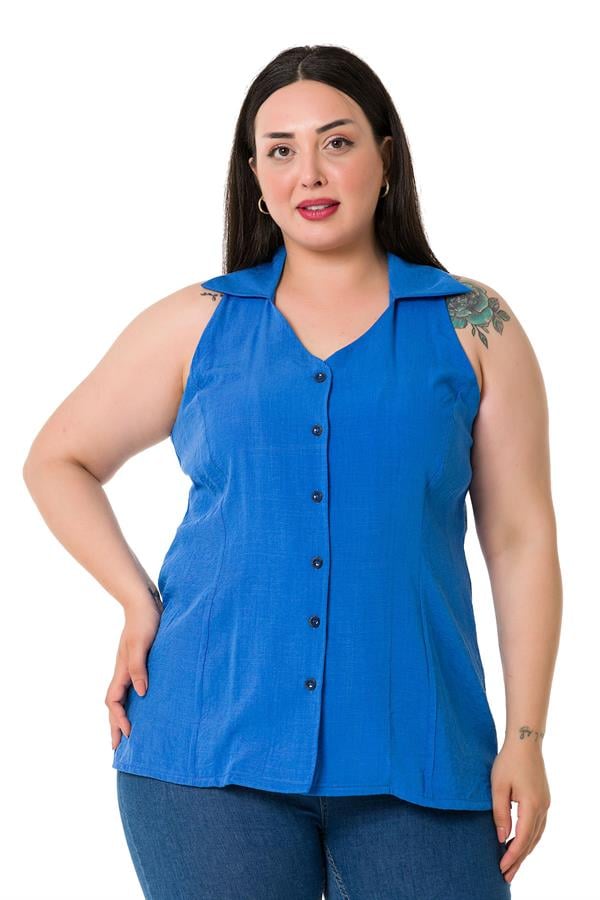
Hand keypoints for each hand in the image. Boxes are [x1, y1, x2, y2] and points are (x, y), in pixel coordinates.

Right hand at [105, 598, 162, 750]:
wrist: (145, 603)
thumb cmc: (145, 621)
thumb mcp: (142, 644)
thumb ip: (139, 667)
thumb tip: (141, 693)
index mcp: (122, 670)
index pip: (114, 702)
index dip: (119, 719)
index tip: (129, 733)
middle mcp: (124, 672)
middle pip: (115, 705)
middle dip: (115, 726)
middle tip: (117, 748)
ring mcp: (131, 667)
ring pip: (122, 698)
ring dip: (122, 716)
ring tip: (127, 733)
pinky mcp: (141, 662)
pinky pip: (132, 688)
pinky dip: (133, 702)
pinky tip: (143, 706)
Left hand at [491, 740, 550, 883]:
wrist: (525, 742)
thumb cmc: (508, 761)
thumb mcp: (498, 787)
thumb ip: (500, 813)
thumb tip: (501, 839)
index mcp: (532, 805)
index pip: (523, 838)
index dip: (512, 856)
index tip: (501, 868)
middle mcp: (543, 808)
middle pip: (532, 841)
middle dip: (518, 860)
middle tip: (506, 875)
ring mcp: (545, 804)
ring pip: (536, 835)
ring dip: (525, 851)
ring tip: (512, 864)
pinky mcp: (543, 800)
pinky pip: (537, 826)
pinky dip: (529, 839)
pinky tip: (520, 843)